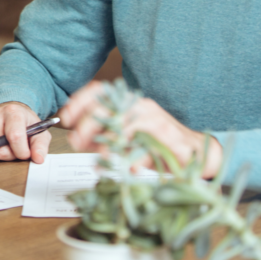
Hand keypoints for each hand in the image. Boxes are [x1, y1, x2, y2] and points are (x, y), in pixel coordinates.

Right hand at [0, 102, 50, 162]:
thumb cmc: (24, 124)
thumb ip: (40, 146)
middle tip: (13, 148)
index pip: (14, 137)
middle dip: (9, 155)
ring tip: (1, 145)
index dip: (21, 152)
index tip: (25, 153)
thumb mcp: (38, 132)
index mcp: (13, 112)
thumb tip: (38, 159)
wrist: (8, 111)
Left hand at [60, 80, 222, 177]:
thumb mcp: (126, 136)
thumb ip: (102, 136)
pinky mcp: (169, 137)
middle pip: (107, 108)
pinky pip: (147, 147)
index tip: (65, 117)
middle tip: (77, 141)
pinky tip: (129, 168)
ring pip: (125, 127)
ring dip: (109, 143)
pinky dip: (135, 159)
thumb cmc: (157, 141)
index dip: (80, 101)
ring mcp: (155, 120)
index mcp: (128, 102)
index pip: (100, 91)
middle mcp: (139, 106)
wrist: (195, 150)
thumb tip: (77, 139)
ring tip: (101, 157)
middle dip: (87, 125)